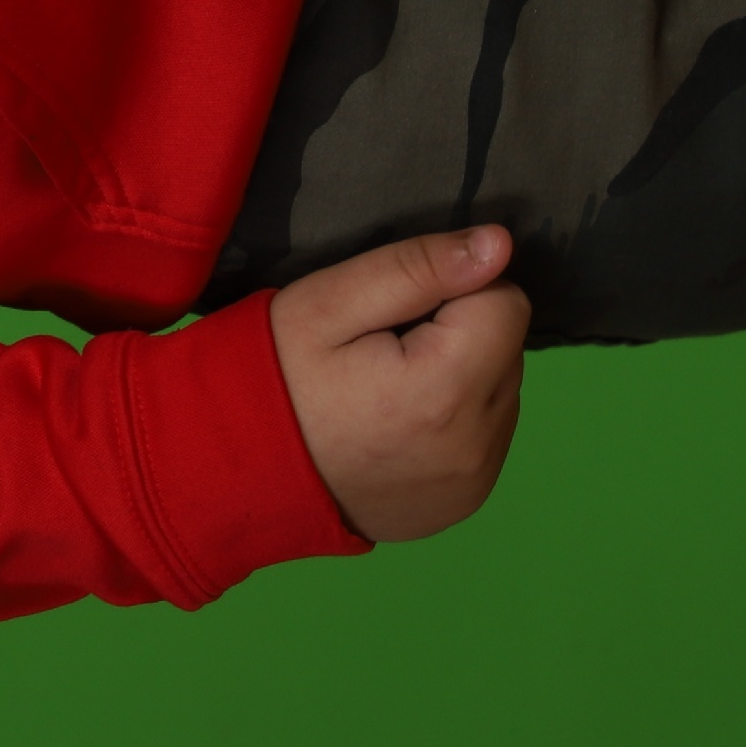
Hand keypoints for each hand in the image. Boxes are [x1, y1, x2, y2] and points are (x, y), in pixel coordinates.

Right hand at [271, 226, 530, 540]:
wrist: (237, 473)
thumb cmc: (274, 378)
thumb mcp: (326, 304)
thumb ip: (415, 269)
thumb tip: (499, 244)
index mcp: (446, 390)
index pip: (506, 302)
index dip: (452, 291)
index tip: (394, 313)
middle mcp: (477, 444)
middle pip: (507, 350)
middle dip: (460, 337)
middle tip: (383, 351)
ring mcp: (475, 481)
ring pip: (501, 395)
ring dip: (462, 379)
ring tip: (389, 389)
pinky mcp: (466, 502)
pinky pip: (486, 439)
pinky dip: (454, 424)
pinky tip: (398, 426)